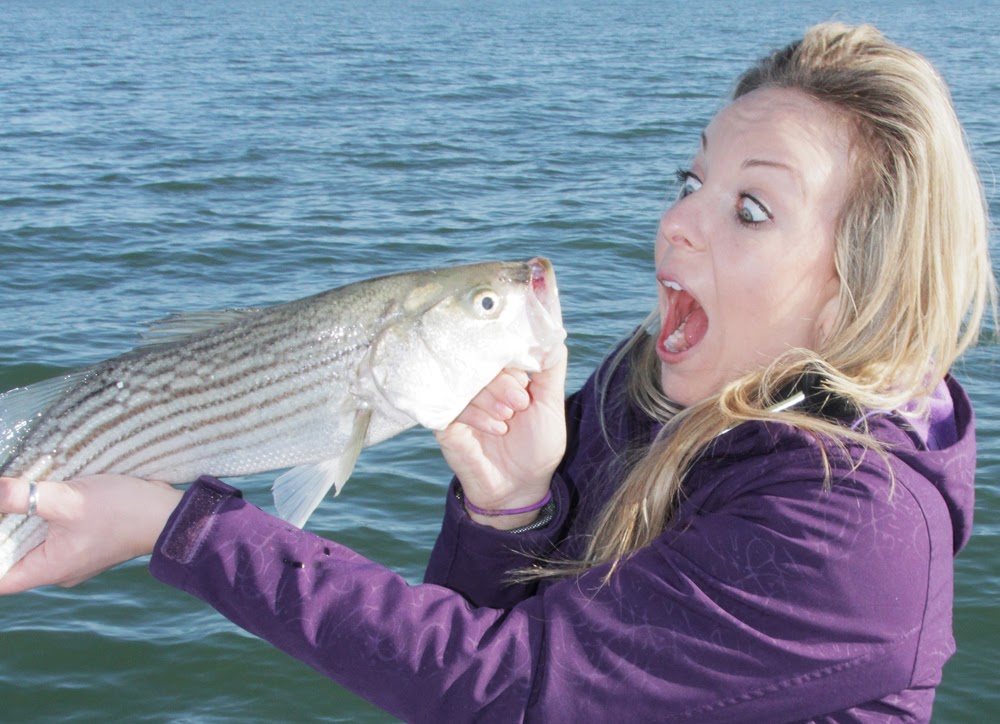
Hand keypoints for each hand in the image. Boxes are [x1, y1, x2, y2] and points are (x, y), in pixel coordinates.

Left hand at [0, 475, 182, 592]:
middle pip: (13, 556)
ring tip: (23, 492)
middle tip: (6, 499)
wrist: (171, 514)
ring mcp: (75, 557)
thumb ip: (22, 495)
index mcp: (50, 569)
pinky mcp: (88, 542)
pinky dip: (46, 515)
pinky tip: (47, 493)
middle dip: (5, 527)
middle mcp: (59, 569)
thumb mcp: (68, 499)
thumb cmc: (124, 512)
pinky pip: (56, 533)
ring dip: (25, 518)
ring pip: (35, 542)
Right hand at [434, 343, 567, 529]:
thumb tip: (550, 329)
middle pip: (479, 360)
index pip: (498, 346)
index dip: (511, 357)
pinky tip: (496, 429)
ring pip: (466, 380)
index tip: (526, 381)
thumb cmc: (537, 446)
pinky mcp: (444, 419)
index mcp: (502, 373)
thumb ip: (551, 365)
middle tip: (520, 403)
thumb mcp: (551, 402)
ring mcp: (459, 399)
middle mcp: (478, 382)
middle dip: (503, 380)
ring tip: (508, 419)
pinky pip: (452, 404)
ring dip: (491, 398)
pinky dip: (477, 415)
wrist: (519, 488)